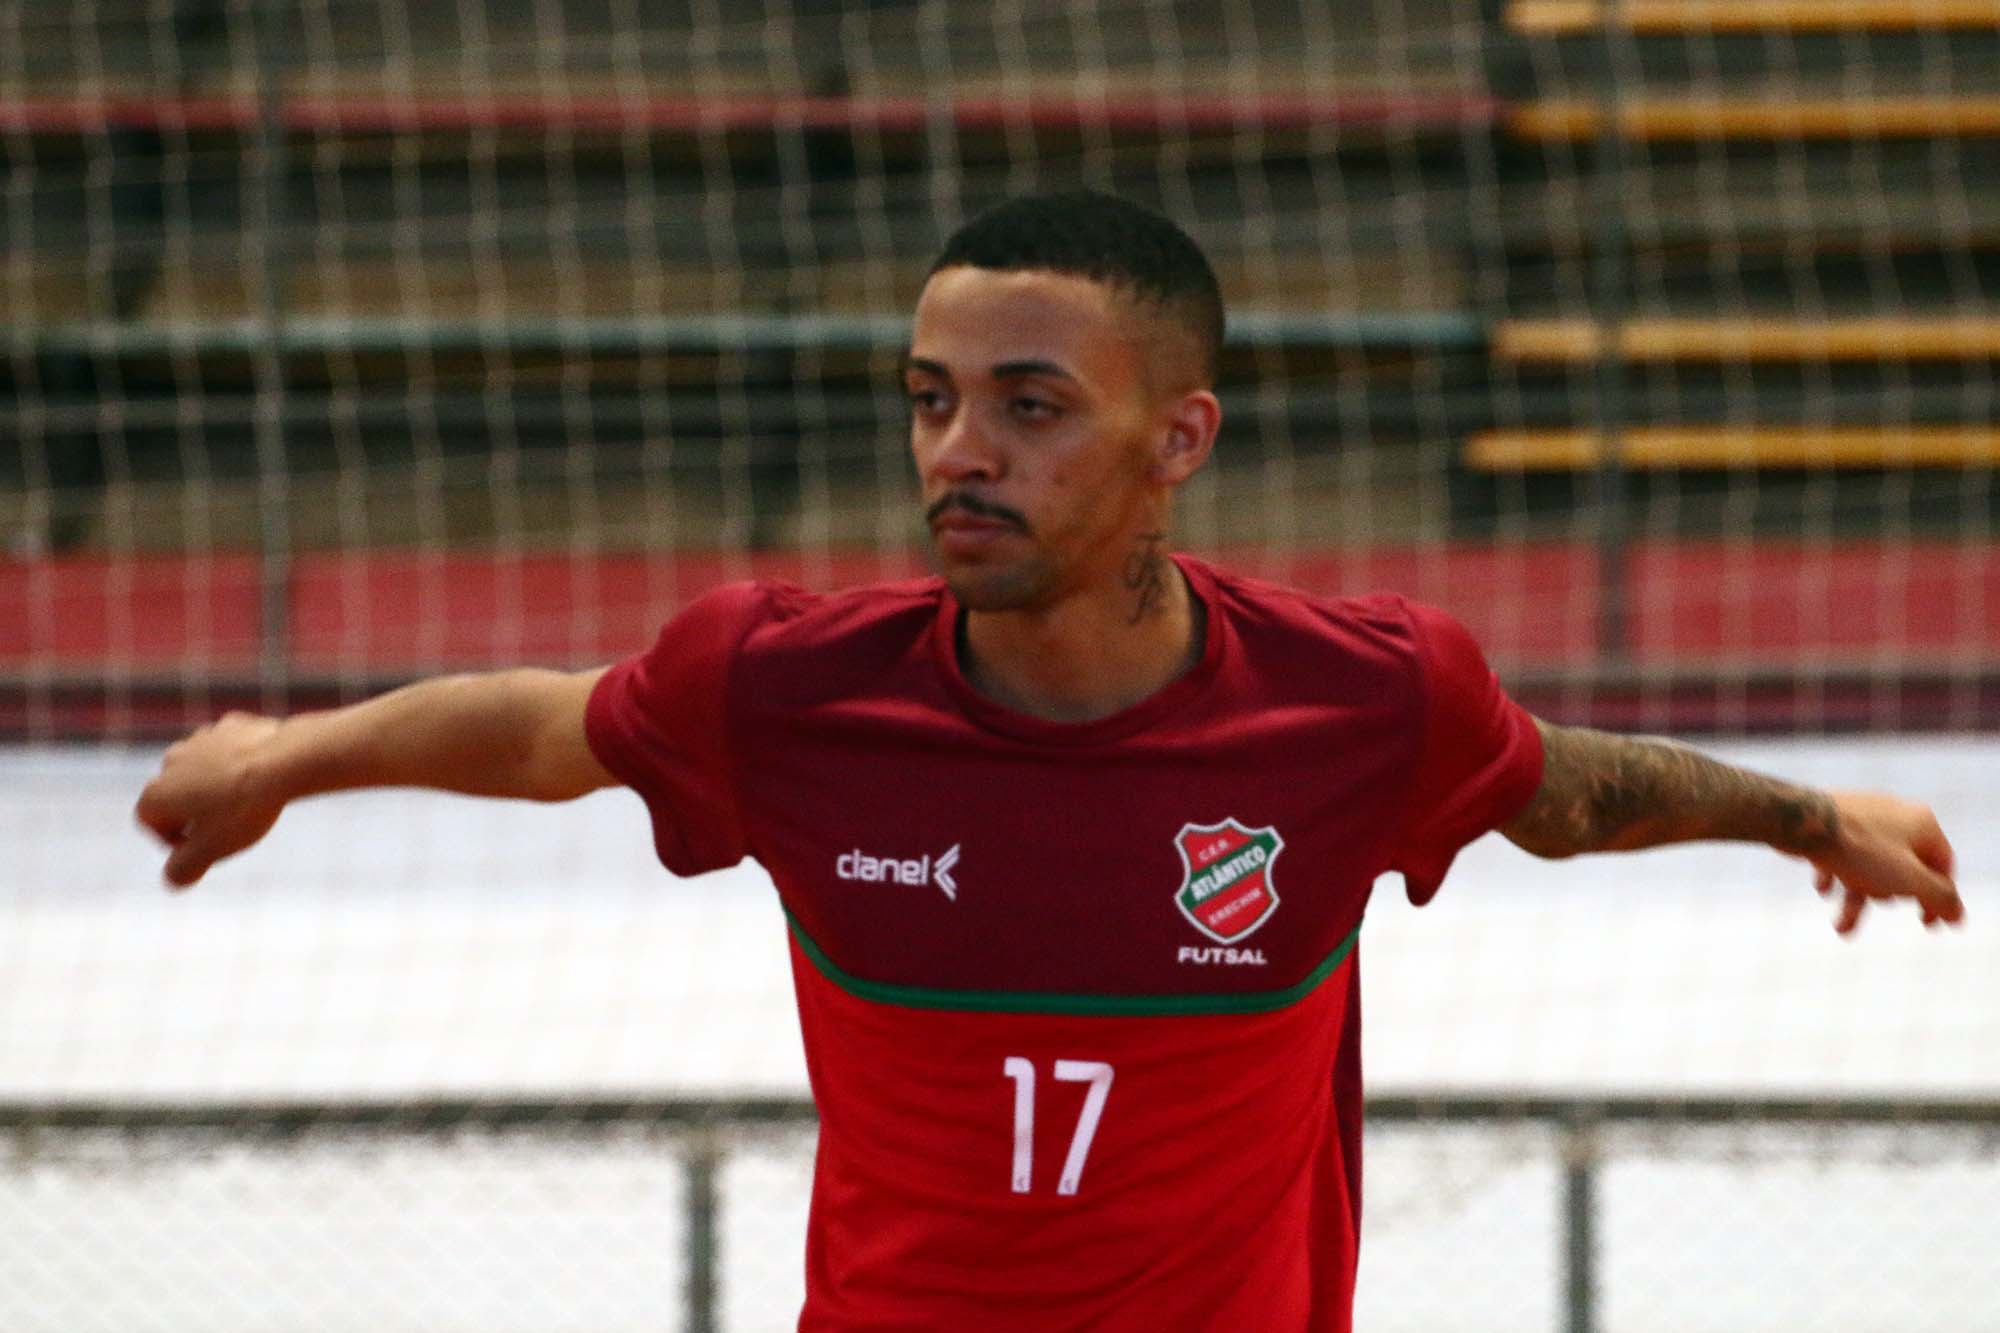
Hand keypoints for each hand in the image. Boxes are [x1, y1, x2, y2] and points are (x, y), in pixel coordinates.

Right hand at [135, 711, 288, 887]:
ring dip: (217, 785)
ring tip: (247, 799)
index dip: (175, 840)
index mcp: (156, 792)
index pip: (150, 822)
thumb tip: (173, 878)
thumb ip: (184, 870)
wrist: (283, 762)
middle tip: (231, 824)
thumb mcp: (211, 850)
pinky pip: (230, 749)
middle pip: (177, 794)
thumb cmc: (243, 808)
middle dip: (197, 811)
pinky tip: (262, 773)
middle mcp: (170, 761)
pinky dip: (240, 761)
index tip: (207, 845)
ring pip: (203, 769)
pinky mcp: (230, 724)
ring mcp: (200, 738)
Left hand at [1808, 791, 1962, 934]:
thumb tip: (1958, 914)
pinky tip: (1822, 888)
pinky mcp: (1832, 820)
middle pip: (1903, 866)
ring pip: (1868, 865)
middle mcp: (1895, 815)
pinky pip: (1841, 853)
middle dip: (1887, 896)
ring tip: (1840, 925)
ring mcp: (1862, 815)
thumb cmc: (1859, 850)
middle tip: (1878, 904)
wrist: (1799, 821)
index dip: (1940, 898)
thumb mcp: (1909, 880)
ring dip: (1855, 897)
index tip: (1929, 924)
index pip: (1942, 866)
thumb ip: (1939, 897)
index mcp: (1922, 823)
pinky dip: (1835, 875)